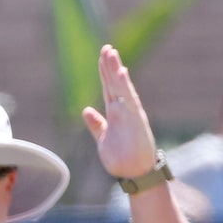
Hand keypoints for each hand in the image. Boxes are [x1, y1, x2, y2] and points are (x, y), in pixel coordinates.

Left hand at [83, 45, 159, 179]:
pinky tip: (121, 72)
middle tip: (106, 48)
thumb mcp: (103, 139)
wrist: (136, 174)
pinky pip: (129, 101)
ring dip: (116, 70)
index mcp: (117, 114)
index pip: (109, 89)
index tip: (102, 56)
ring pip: (122, 88)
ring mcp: (130, 115)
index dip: (105, 73)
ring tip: (112, 53)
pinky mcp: (135, 121)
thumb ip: (96, 124)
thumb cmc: (122, 158)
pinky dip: (125, 86)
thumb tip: (86, 111)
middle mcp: (125, 111)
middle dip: (110, 66)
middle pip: (115, 84)